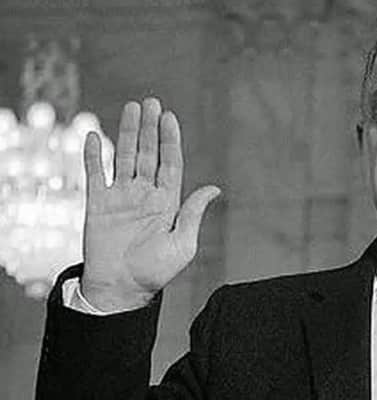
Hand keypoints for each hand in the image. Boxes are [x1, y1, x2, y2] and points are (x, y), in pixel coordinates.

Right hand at [80, 98, 220, 311]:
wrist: (121, 289)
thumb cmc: (156, 271)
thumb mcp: (182, 243)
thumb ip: (194, 213)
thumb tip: (214, 188)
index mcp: (167, 201)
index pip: (169, 163)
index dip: (170, 140)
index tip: (170, 118)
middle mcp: (144, 194)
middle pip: (147, 153)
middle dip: (149, 128)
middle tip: (151, 102)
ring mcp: (120, 197)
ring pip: (124, 157)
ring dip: (127, 133)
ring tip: (131, 108)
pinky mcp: (97, 204)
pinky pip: (94, 174)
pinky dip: (93, 155)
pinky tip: (93, 135)